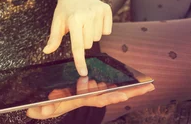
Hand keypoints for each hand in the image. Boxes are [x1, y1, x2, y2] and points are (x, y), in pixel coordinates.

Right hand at [27, 77, 154, 118]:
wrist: (43, 108)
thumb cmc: (43, 108)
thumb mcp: (41, 109)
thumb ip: (41, 110)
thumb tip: (39, 110)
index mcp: (78, 101)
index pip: (96, 99)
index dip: (110, 96)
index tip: (123, 93)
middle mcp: (86, 98)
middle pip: (111, 95)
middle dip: (130, 92)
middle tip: (150, 87)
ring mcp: (87, 93)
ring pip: (110, 90)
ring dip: (128, 88)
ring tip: (145, 83)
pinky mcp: (86, 89)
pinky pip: (103, 86)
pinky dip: (115, 84)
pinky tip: (126, 80)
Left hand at [43, 0, 112, 75]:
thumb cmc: (65, 9)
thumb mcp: (57, 22)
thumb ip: (54, 38)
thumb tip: (46, 51)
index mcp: (74, 19)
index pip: (78, 45)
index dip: (79, 60)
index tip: (83, 72)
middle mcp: (88, 15)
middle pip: (88, 44)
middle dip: (82, 40)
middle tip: (77, 29)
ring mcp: (98, 12)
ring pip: (97, 38)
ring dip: (90, 35)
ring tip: (85, 23)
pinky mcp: (107, 9)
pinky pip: (107, 31)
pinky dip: (101, 29)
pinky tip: (94, 20)